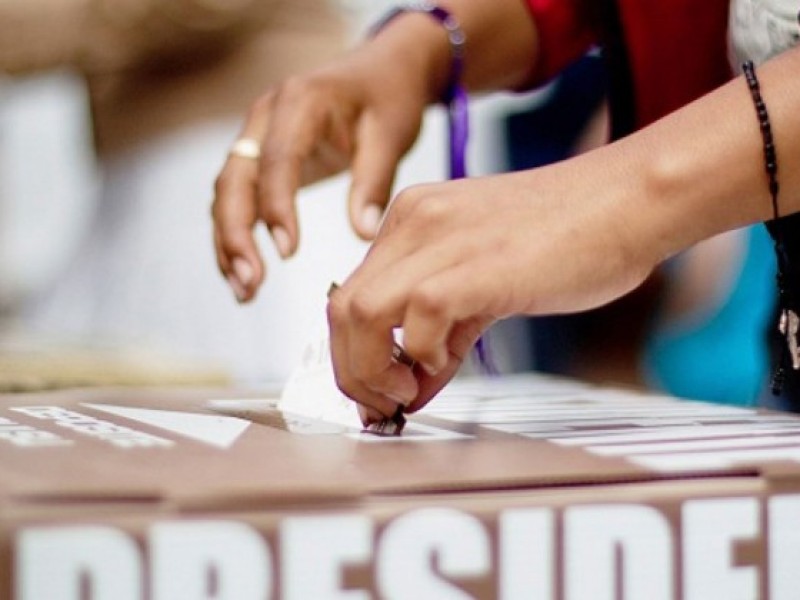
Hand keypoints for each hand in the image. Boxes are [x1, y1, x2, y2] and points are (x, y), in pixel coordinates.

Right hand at [211, 51, 428, 301]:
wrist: (381, 70)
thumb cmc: (388, 97)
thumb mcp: (391, 135)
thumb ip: (374, 182)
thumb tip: (362, 235)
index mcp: (299, 103)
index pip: (276, 159)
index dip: (276, 206)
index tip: (287, 250)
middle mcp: (265, 116)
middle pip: (234, 179)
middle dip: (235, 235)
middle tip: (251, 283)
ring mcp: (256, 135)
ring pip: (227, 193)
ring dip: (230, 242)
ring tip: (246, 291)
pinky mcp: (259, 156)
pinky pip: (238, 198)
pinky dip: (238, 234)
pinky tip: (246, 271)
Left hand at [327, 152, 660, 422]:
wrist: (626, 200)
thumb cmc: (569, 237)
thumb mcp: (486, 283)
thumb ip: (444, 334)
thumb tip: (414, 386)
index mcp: (411, 221)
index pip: (350, 295)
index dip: (353, 355)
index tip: (377, 392)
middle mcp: (414, 223)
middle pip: (339, 308)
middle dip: (352, 372)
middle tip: (382, 404)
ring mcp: (441, 239)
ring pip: (357, 313)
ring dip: (372, 369)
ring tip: (408, 390)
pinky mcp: (476, 264)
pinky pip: (417, 318)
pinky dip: (421, 355)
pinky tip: (450, 361)